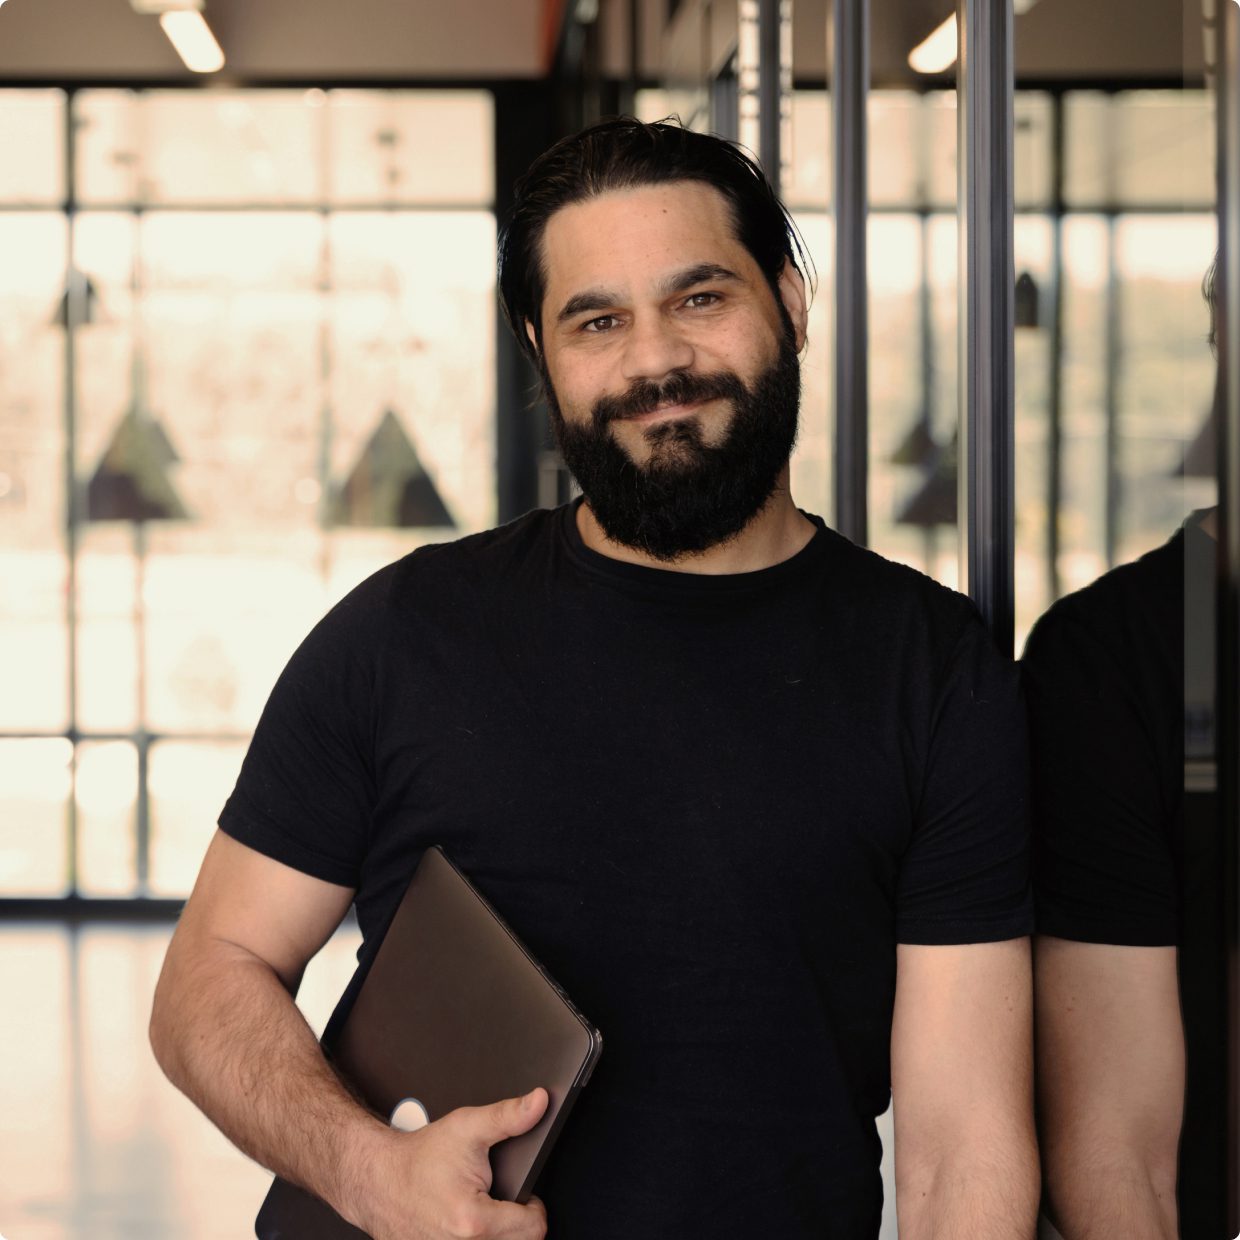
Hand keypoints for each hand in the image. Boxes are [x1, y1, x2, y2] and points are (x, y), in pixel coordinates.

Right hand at [350, 1087, 550, 1239]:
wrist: (377, 1178)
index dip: (534, 1206)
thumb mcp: (467, 1126)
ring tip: (482, 1210)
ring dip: (496, 1234)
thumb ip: (509, 1116)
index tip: (526, 1196)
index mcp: (473, 1220)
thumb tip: (539, 1102)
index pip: (534, 1228)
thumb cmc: (419, 1157)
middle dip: (515, 1221)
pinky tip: (463, 1223)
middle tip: (500, 1199)